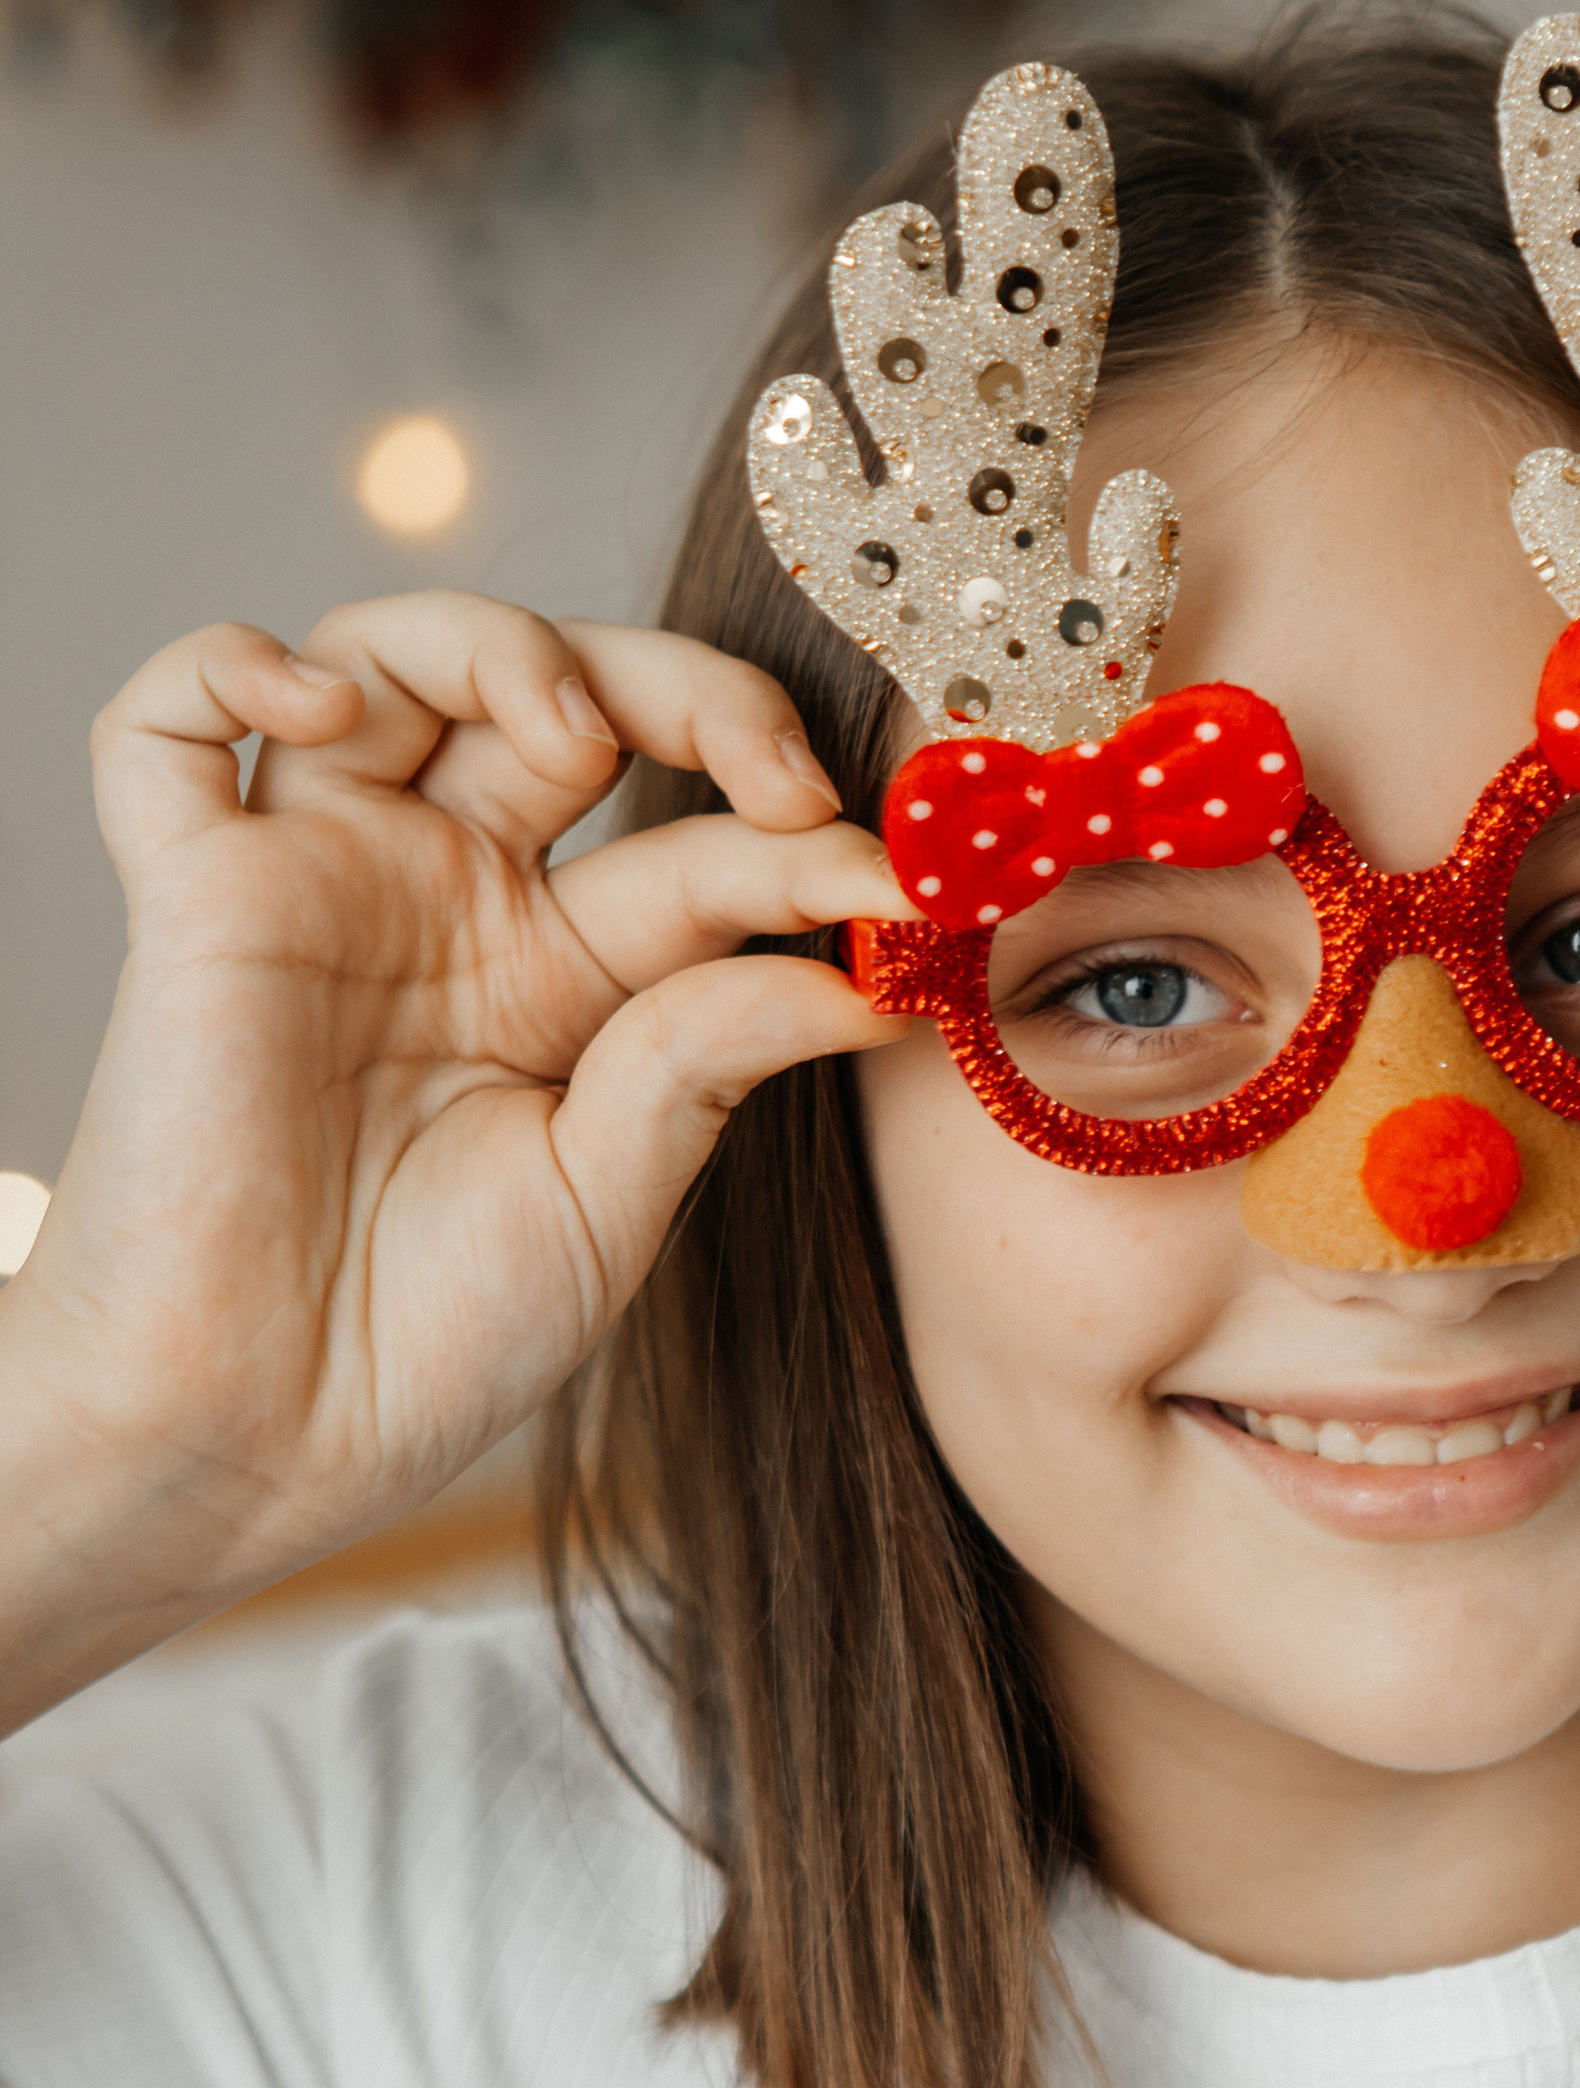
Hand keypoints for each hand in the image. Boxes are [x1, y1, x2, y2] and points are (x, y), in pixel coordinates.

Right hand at [0, 592, 905, 1722]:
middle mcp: (450, 898)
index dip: (810, 842)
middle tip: (776, 772)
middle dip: (693, 694)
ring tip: (572, 723)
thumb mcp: (612, 1195)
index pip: (708, 846)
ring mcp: (323, 883)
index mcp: (569, 971)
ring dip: (500, 644)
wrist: (263, 1444)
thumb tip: (863, 959)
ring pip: (393, 659)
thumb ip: (708, 1053)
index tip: (904, 882)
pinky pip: (167, 724)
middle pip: (574, 699)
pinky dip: (230, 663)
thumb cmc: (429, 1341)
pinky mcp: (193, 898)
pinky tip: (316, 701)